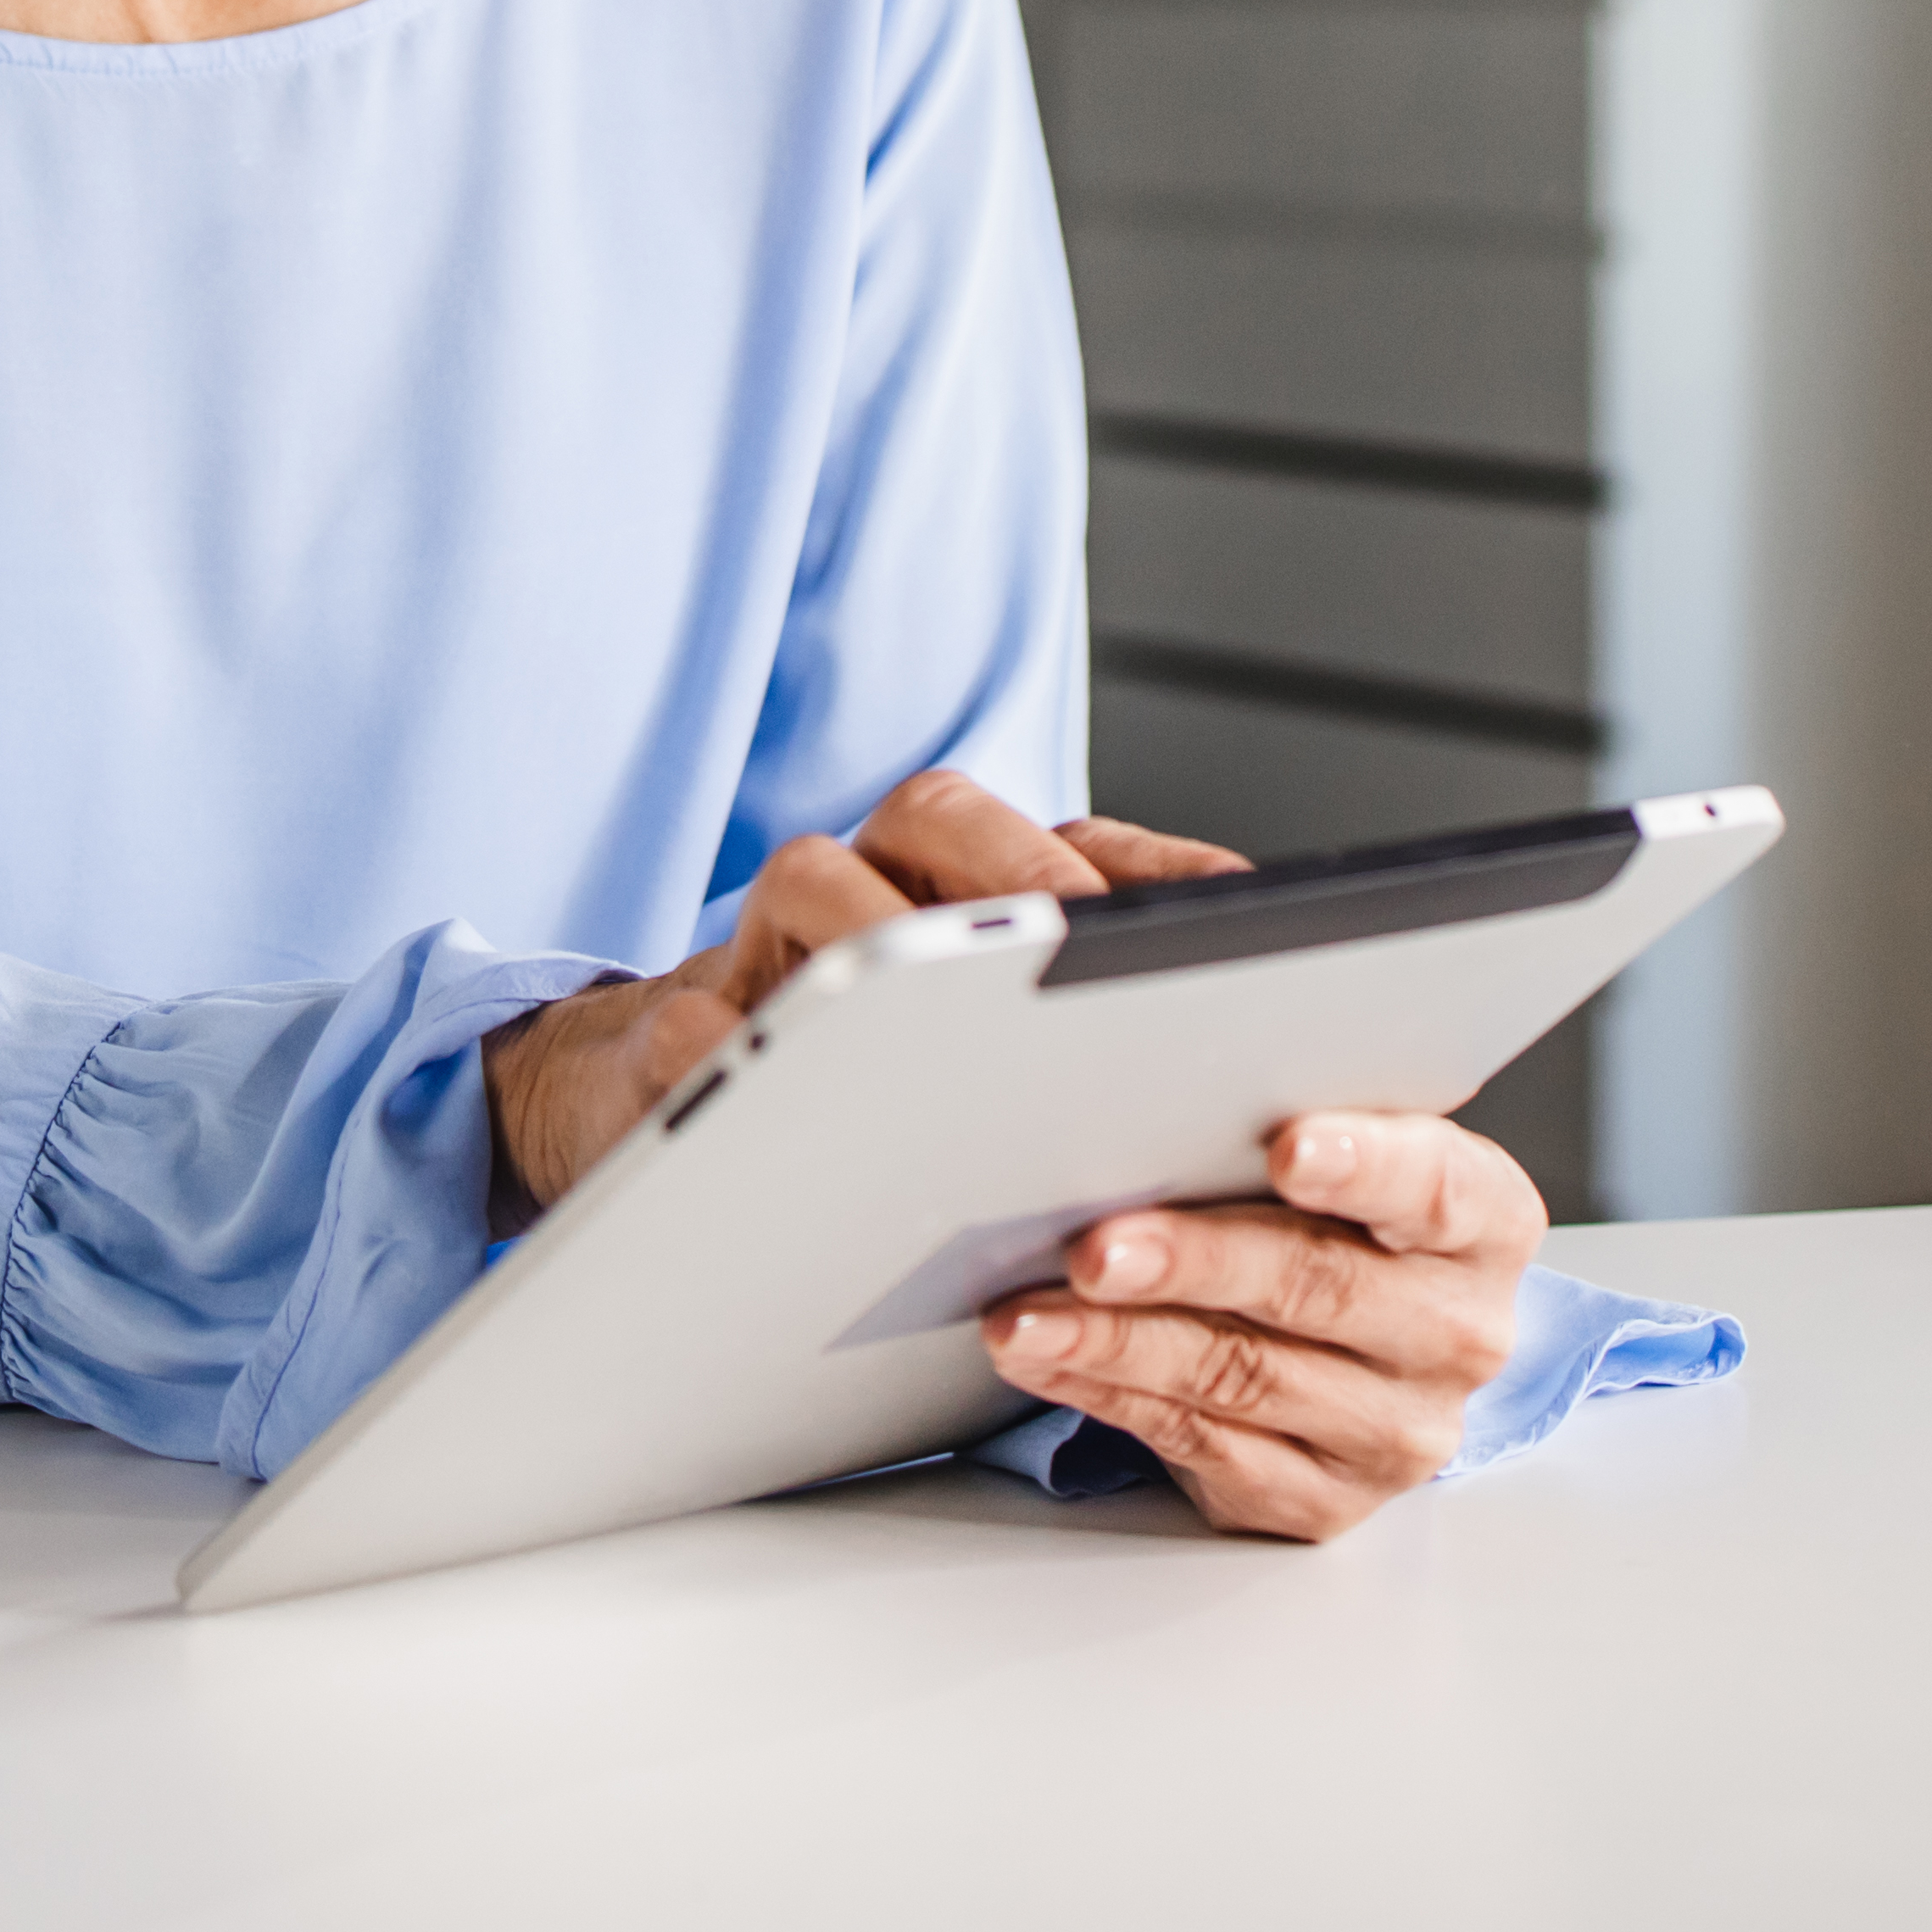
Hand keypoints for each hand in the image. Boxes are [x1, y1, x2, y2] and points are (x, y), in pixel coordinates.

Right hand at [483, 771, 1244, 1214]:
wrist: (657, 1120)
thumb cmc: (871, 1109)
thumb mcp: (994, 1082)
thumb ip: (1102, 1058)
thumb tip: (1275, 1082)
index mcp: (956, 892)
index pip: (1077, 841)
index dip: (1160, 865)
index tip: (1241, 911)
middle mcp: (862, 888)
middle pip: (939, 812)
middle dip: (1025, 865)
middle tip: (1092, 939)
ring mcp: (756, 954)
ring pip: (812, 882)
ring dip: (884, 932)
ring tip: (950, 1011)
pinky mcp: (666, 1042)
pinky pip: (695, 1028)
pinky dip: (737, 1053)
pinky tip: (795, 1110)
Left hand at [982, 1109, 1544, 1543]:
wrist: (1375, 1351)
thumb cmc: (1343, 1222)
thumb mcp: (1349, 1159)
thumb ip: (1286, 1129)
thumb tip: (1156, 1099)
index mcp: (1484, 1224)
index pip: (1434, 1188)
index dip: (1362, 1165)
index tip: (1287, 1147)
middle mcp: (1457, 1333)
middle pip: (1318, 1288)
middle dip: (1192, 1263)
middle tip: (1095, 1247)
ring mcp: (1396, 1432)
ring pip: (1243, 1376)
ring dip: (1116, 1342)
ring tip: (1029, 1315)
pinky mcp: (1321, 1500)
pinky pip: (1201, 1444)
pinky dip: (1108, 1398)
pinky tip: (1050, 1362)